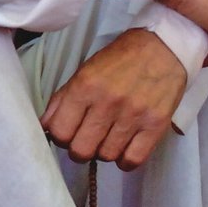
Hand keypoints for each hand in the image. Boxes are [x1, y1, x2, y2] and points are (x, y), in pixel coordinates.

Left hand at [41, 28, 186, 168]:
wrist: (163, 47)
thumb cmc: (120, 59)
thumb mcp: (84, 71)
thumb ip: (62, 100)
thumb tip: (45, 127)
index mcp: (85, 86)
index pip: (60, 132)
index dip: (60, 138)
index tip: (68, 134)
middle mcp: (107, 102)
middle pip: (81, 150)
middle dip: (80, 149)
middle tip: (87, 140)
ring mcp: (133, 115)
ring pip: (106, 156)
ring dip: (104, 152)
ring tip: (109, 138)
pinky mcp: (156, 125)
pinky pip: (133, 159)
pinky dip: (125, 159)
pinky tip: (124, 147)